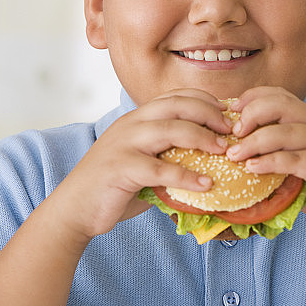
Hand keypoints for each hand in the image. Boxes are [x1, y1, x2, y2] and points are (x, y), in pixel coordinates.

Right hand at [47, 89, 232, 242]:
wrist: (75, 209)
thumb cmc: (115, 186)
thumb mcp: (144, 160)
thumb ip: (169, 153)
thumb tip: (210, 159)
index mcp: (137, 118)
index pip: (176, 96)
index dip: (205, 100)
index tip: (227, 113)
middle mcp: (131, 124)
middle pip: (177, 105)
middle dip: (209, 114)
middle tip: (231, 130)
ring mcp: (125, 144)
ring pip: (170, 129)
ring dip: (203, 138)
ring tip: (225, 150)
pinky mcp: (122, 168)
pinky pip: (161, 169)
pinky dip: (187, 176)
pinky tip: (207, 184)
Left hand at [225, 86, 305, 237]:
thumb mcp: (304, 174)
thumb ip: (279, 168)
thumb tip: (240, 173)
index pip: (279, 95)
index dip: (252, 98)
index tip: (230, 114)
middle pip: (280, 104)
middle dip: (251, 113)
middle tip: (231, 133)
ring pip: (286, 131)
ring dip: (255, 142)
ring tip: (233, 155)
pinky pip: (297, 160)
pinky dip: (272, 162)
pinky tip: (253, 169)